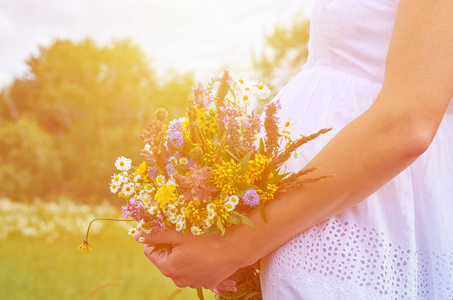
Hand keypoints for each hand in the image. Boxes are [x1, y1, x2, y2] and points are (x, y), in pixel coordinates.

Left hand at [134, 228, 248, 288]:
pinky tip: (208, 251)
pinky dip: (198, 260)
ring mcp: (195, 282)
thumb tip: (137, 234)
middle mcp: (179, 280)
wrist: (237, 247)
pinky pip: (196, 269)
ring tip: (199, 242)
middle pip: (167, 258)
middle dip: (173, 246)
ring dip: (186, 253)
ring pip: (182, 264)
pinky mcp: (208, 282)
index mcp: (168, 267)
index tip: (170, 228)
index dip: (157, 237)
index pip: (150, 251)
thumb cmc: (207, 237)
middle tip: (186, 233)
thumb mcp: (178, 232)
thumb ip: (156, 234)